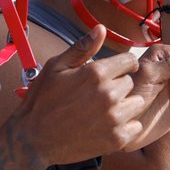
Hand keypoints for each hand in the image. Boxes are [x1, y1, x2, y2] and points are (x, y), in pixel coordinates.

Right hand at [6, 25, 145, 165]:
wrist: (32, 140)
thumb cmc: (41, 101)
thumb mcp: (55, 67)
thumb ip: (82, 47)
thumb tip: (101, 28)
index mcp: (96, 73)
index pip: (130, 60)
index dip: (121, 65)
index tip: (112, 73)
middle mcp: (109, 94)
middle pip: (131, 82)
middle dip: (118, 86)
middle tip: (99, 95)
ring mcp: (114, 118)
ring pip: (136, 103)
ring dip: (125, 106)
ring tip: (104, 111)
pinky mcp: (116, 139)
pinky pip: (135, 126)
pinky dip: (125, 127)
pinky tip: (107, 126)